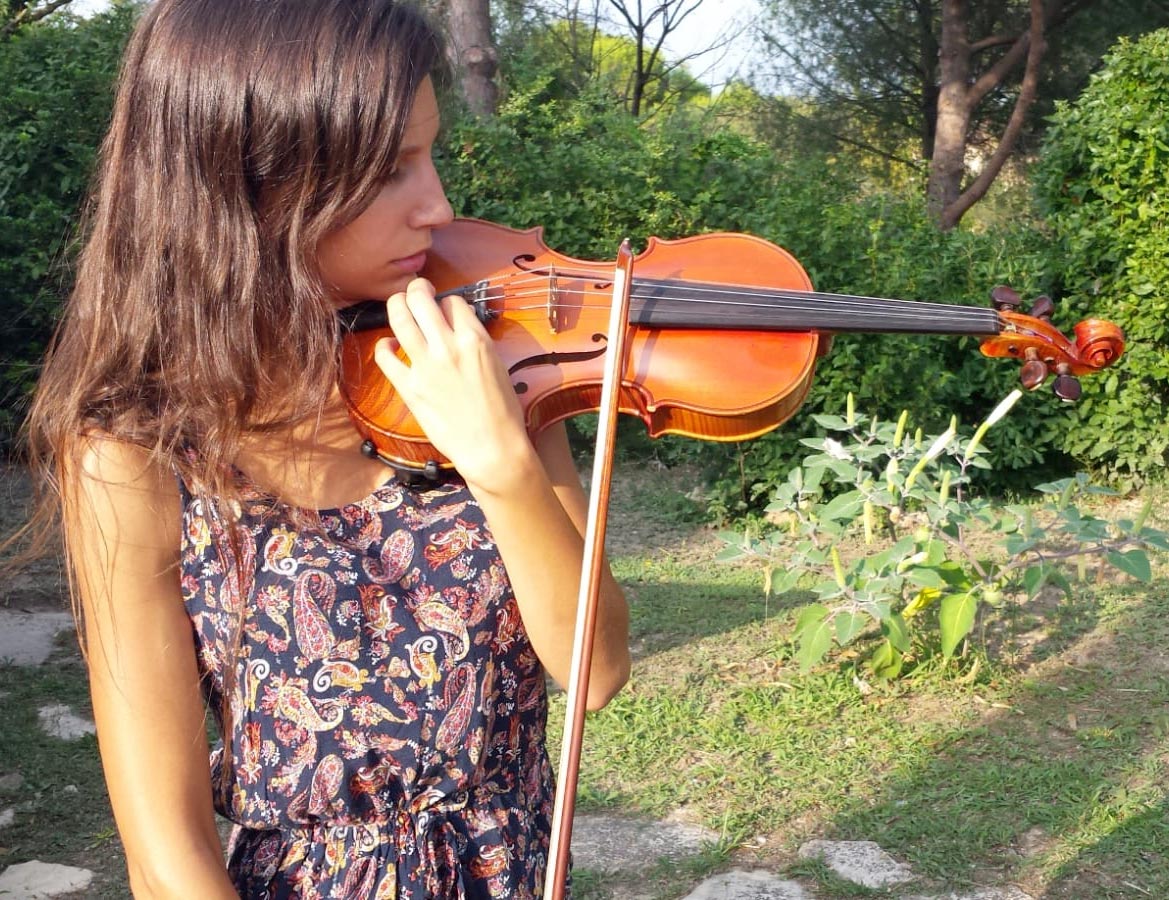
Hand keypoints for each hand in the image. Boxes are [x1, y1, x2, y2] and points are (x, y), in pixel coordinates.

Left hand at [372, 278, 535, 492]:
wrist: (492, 446)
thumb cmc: (503, 410)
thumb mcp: (498, 365)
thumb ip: (476, 343)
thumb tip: (459, 330)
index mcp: (475, 339)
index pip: (453, 302)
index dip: (448, 303)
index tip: (446, 311)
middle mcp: (447, 346)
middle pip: (422, 299)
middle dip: (417, 289)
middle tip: (417, 290)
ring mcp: (425, 365)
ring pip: (400, 318)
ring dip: (397, 304)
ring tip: (399, 303)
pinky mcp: (409, 387)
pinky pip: (385, 356)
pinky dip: (384, 345)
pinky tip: (389, 345)